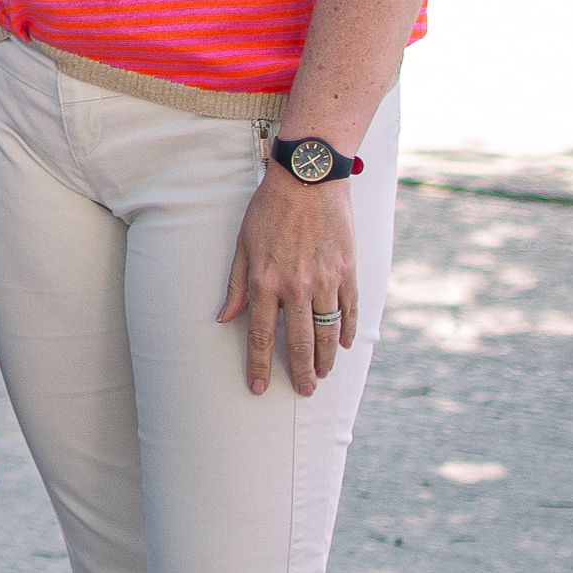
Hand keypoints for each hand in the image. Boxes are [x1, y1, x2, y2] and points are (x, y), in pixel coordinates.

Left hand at [216, 166, 355, 395]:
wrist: (308, 181)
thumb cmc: (269, 210)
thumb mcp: (242, 245)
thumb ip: (235, 285)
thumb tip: (222, 318)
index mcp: (264, 282)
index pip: (259, 334)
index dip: (259, 365)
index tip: (259, 388)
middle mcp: (295, 287)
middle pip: (298, 341)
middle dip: (300, 372)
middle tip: (304, 392)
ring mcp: (325, 281)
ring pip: (327, 332)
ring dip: (325, 358)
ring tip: (323, 375)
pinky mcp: (348, 272)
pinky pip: (350, 311)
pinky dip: (348, 331)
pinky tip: (344, 345)